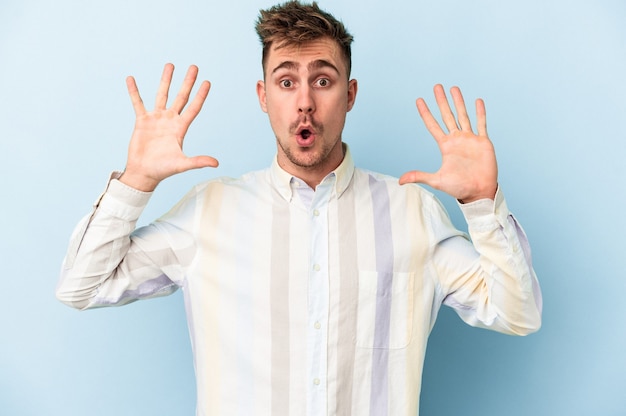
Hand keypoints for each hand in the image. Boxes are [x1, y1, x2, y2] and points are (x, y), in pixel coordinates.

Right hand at [119, 63, 218, 191]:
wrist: (144, 172)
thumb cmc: (164, 170)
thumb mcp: (182, 164)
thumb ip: (198, 162)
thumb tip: (216, 163)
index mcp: (181, 128)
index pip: (194, 108)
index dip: (201, 95)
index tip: (207, 82)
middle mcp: (170, 120)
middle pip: (181, 97)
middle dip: (188, 82)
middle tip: (194, 67)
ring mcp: (156, 119)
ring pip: (162, 95)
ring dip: (166, 80)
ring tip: (170, 65)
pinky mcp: (142, 121)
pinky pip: (138, 103)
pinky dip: (134, 91)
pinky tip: (131, 79)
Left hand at [399, 85, 497, 202]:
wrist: (478, 192)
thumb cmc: (458, 188)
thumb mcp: (436, 180)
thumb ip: (419, 176)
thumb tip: (399, 181)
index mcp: (445, 146)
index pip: (433, 125)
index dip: (425, 113)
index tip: (419, 100)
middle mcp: (457, 139)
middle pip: (447, 115)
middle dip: (441, 101)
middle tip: (437, 86)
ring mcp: (470, 139)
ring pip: (463, 116)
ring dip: (459, 102)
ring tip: (453, 88)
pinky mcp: (483, 142)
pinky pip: (481, 124)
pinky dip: (480, 113)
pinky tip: (477, 101)